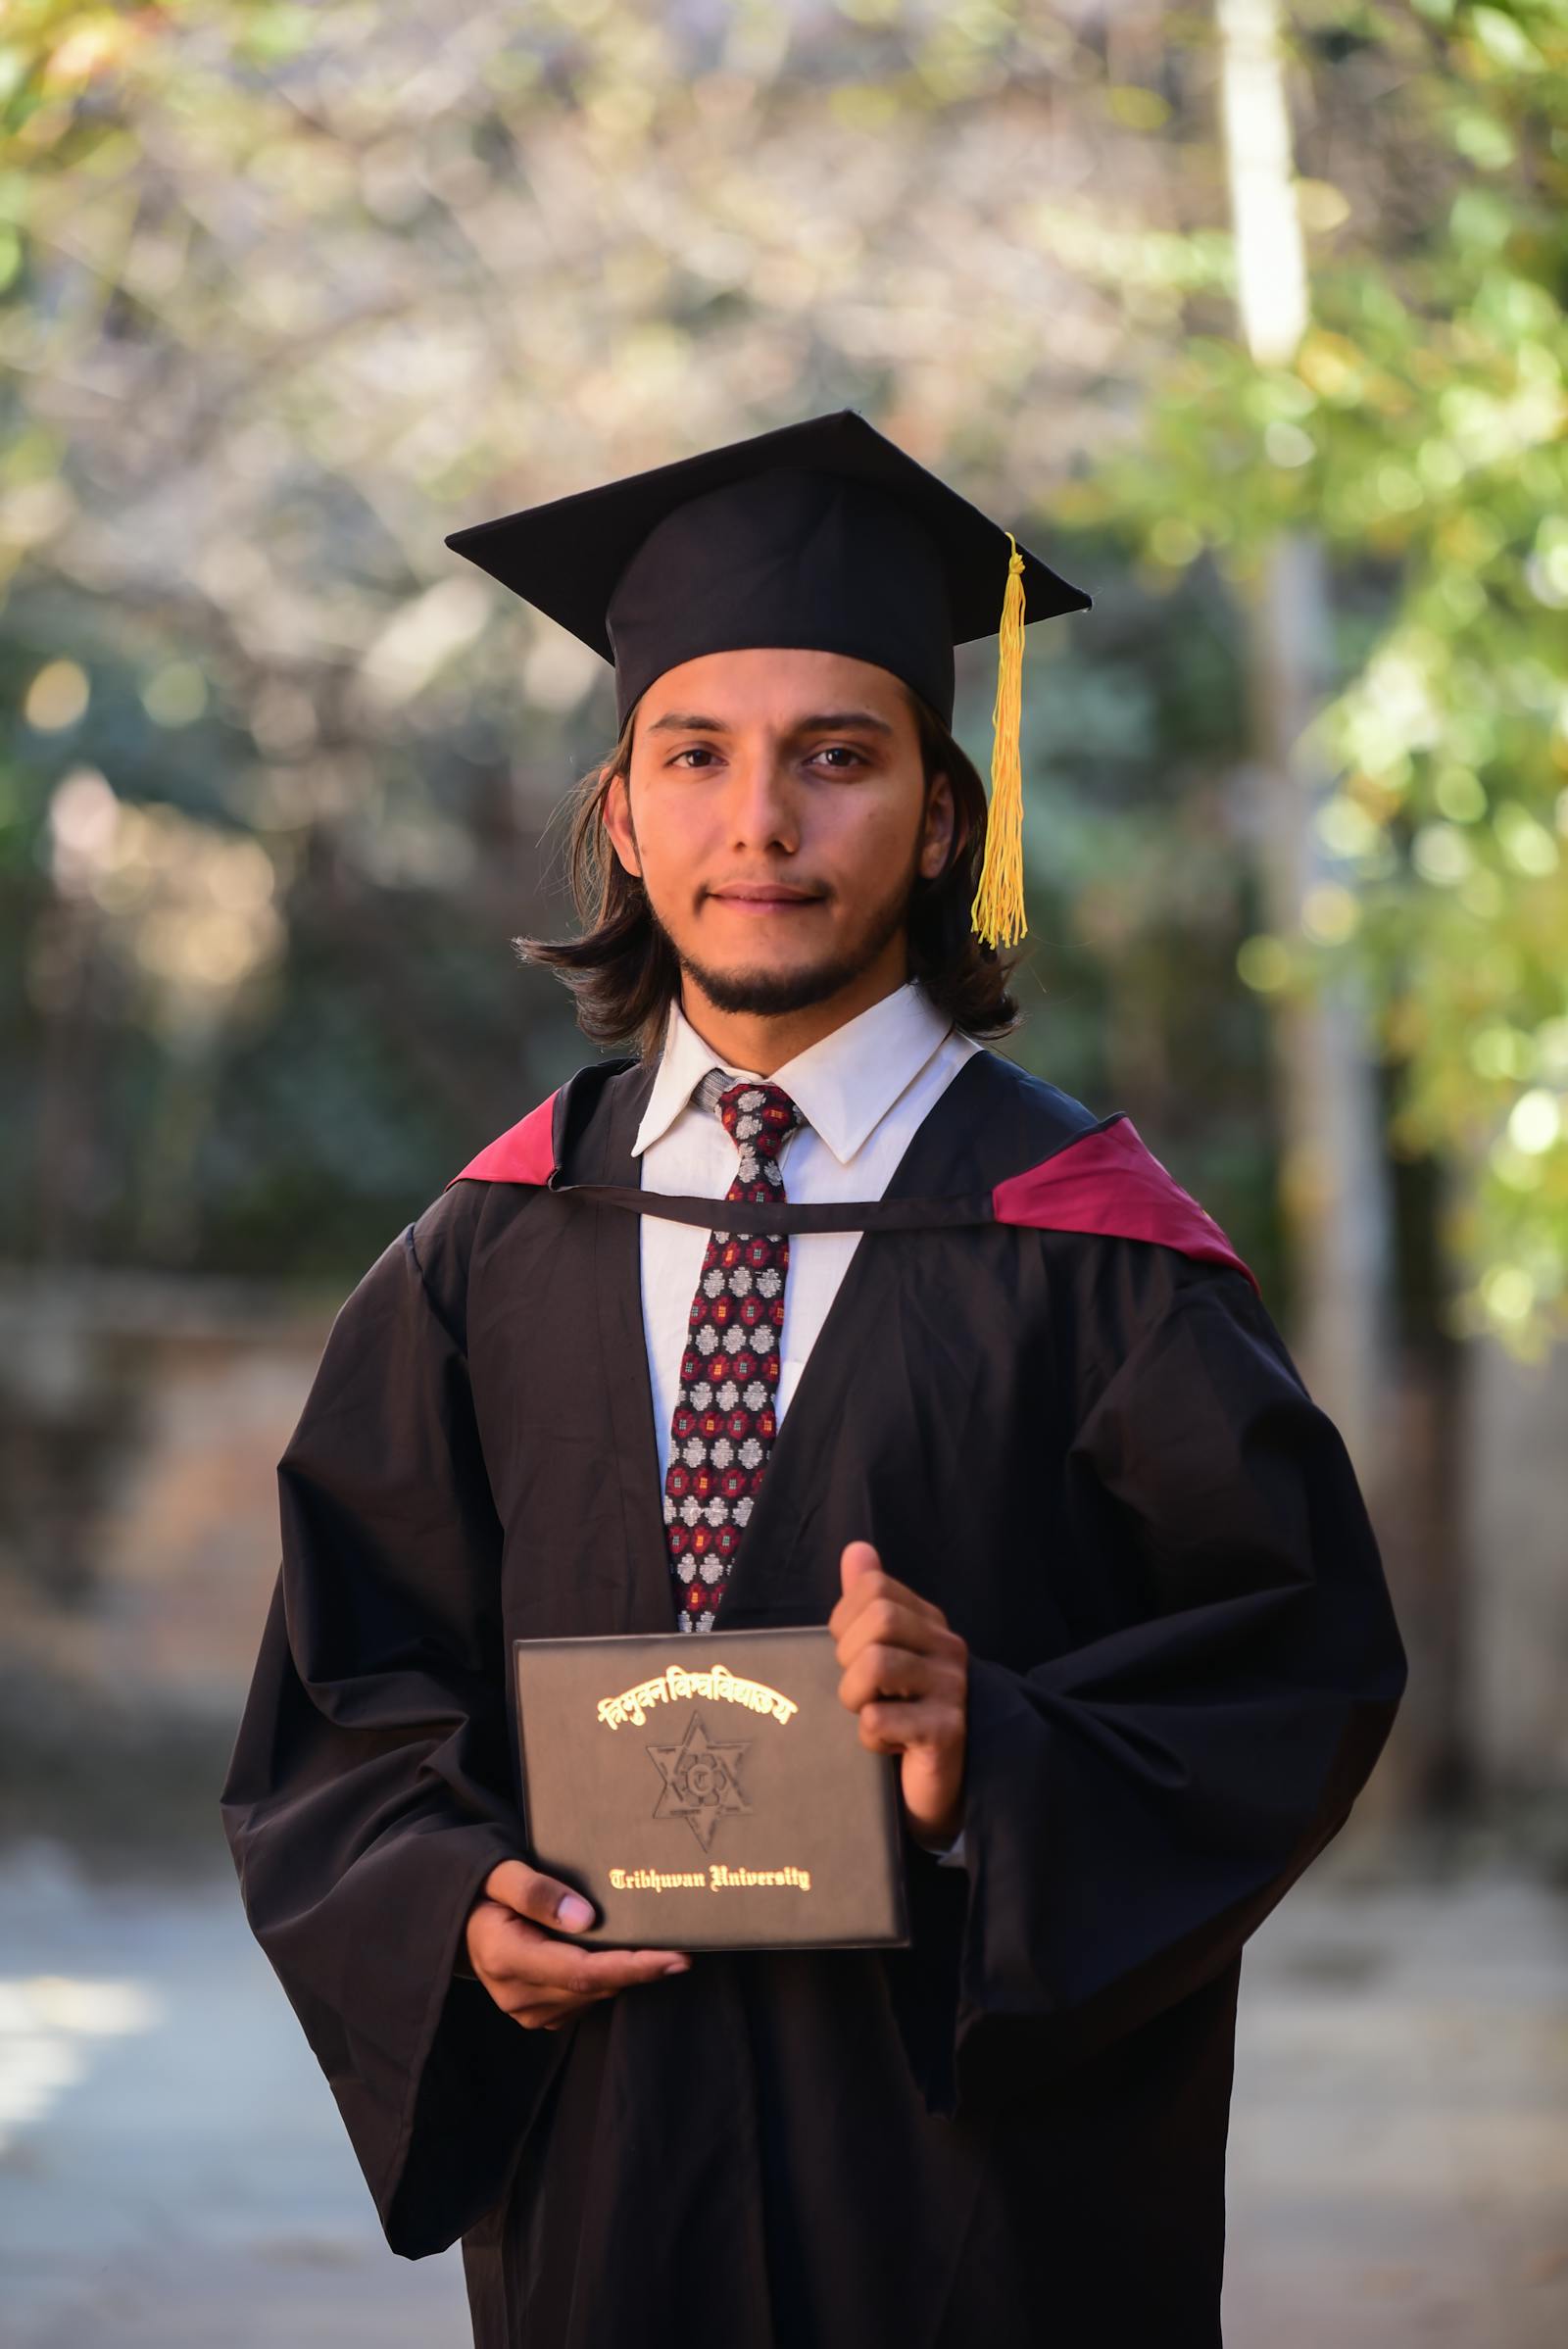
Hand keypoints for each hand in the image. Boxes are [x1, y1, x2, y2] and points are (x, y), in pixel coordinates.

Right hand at [464, 1860, 690, 2030]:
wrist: (456, 1924)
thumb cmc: (482, 1891)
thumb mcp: (500, 1874)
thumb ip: (537, 1892)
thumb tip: (586, 1919)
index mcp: (506, 1958)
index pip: (582, 1972)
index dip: (633, 1967)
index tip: (675, 1958)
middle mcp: (517, 1994)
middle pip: (595, 1986)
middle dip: (641, 1968)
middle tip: (684, 1944)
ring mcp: (526, 2011)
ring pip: (593, 1996)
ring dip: (624, 1974)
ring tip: (654, 1944)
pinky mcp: (538, 2015)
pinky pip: (584, 2000)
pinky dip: (606, 1979)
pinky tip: (618, 1955)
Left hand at [829, 1540, 967, 1850]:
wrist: (933, 1787)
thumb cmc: (899, 1715)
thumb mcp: (880, 1653)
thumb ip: (867, 1601)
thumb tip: (856, 1549)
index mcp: (928, 1623)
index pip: (875, 1588)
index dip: (845, 1618)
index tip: (850, 1653)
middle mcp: (947, 1648)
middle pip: (879, 1619)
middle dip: (848, 1657)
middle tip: (858, 1690)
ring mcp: (952, 1690)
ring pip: (876, 1665)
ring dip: (854, 1698)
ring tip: (869, 1715)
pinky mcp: (946, 1732)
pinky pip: (879, 1720)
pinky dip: (868, 1736)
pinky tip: (887, 1745)